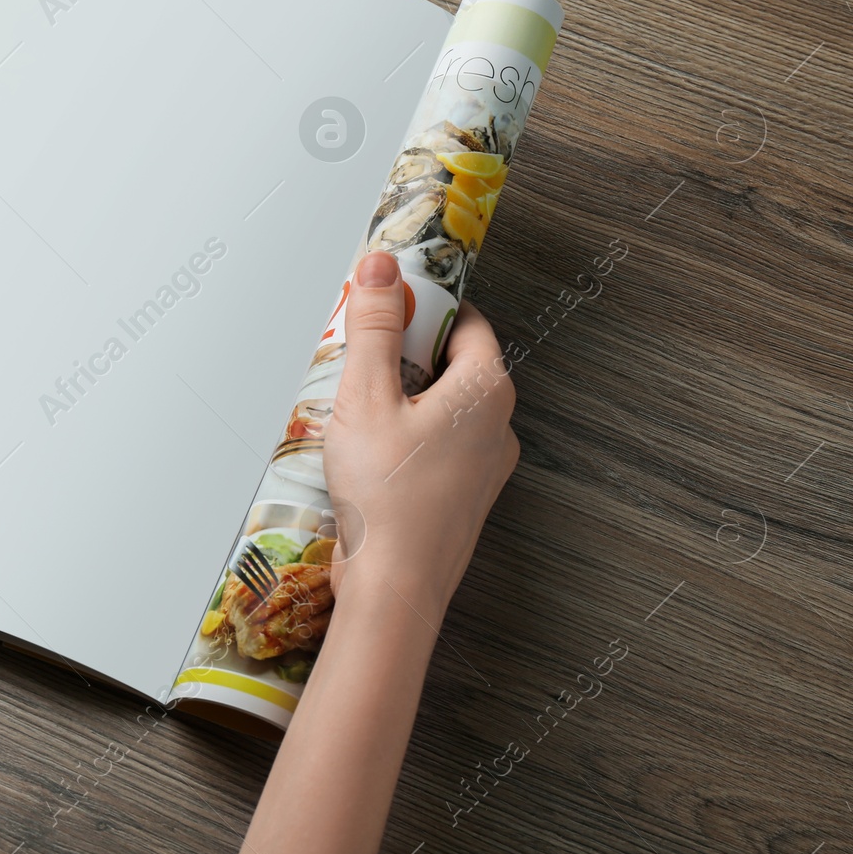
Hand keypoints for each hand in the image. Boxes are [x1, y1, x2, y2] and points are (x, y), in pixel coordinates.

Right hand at [323, 249, 518, 621]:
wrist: (395, 586)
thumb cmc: (388, 499)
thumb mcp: (366, 396)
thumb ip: (374, 326)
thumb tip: (384, 267)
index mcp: (486, 390)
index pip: (465, 320)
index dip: (422, 307)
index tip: (385, 305)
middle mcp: (497, 425)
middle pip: (451, 362)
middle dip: (403, 353)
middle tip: (359, 360)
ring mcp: (484, 465)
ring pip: (442, 407)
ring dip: (401, 398)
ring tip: (355, 411)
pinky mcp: (461, 495)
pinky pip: (435, 446)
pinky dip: (404, 437)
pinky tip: (366, 453)